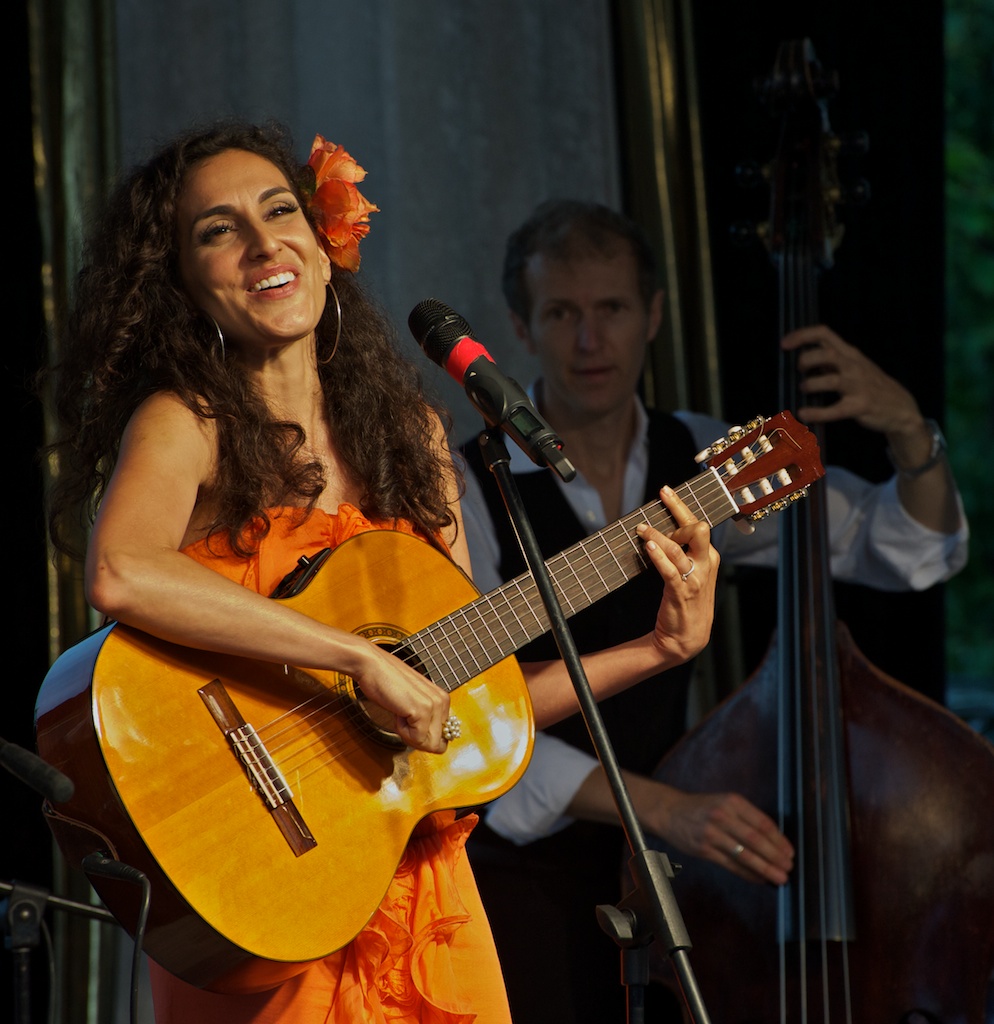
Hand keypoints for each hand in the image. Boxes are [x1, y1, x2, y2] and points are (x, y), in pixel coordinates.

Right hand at [350, 641, 451, 752]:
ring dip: (409, 735)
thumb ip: (424, 720)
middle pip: (437, 744)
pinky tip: (397, 712)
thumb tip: (433, 745)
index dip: (422, 737)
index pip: (443, 737)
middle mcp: (442, 701)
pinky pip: (416, 739)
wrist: (372, 666)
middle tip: (403, 718)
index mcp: (442, 699)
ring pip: (429, 744)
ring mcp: (434, 705)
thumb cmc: (386, 682)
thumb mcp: (412, 702)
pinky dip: (402, 731)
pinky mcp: (422, 710)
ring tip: (400, 713)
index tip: (410, 722)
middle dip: (417, 738)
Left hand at [637, 485, 719, 664]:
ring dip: (658, 535)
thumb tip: (661, 529)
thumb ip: (682, 553)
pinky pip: (670, 569)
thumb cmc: (685, 603)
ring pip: (679, 548)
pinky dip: (658, 556)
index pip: (698, 524)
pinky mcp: (681, 592)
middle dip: (677, 513)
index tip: (665, 492)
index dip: (681, 506)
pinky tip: (648, 546)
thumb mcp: (691, 574)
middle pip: (696, 529)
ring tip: (641, 529)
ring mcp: (694, 579)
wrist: (685, 639)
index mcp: (708, 558)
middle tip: (657, 504)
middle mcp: (705, 565)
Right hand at [649, 786, 793, 885]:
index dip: (779, 840)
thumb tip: (775, 842)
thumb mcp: (725, 803)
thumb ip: (746, 818)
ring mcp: (711, 833)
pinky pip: (730, 864)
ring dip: (764, 868)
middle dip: (775, 856)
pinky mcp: (703, 849)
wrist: (670, 812)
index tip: (790, 852)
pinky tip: (759, 878)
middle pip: (755, 839)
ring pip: (744, 854)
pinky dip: (747, 873)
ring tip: (779, 877)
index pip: (762, 823)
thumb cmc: (702, 808)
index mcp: (732, 802)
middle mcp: (722, 815)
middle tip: (789, 868)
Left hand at [781, 324, 924, 439]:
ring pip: (831, 380)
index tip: (783, 344)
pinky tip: (803, 413)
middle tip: (799, 370)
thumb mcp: (854, 365)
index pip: (825, 333)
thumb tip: (803, 358)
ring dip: (811, 384)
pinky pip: (835, 410)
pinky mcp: (860, 406)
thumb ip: (831, 360)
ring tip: (804, 388)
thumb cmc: (871, 385)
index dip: (802, 336)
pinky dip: (816, 412)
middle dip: (806, 360)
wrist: (902, 407)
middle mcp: (854, 366)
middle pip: (827, 354)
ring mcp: (859, 386)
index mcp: (850, 354)